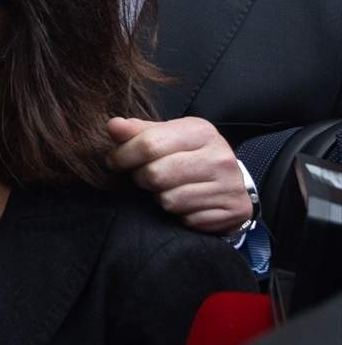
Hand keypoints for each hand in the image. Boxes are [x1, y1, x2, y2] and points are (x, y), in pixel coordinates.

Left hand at [106, 117, 251, 235]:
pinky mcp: (232, 209)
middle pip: (155, 174)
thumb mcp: (167, 136)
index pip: (148, 144)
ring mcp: (229, 184)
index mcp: (201, 131)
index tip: (114, 162)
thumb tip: (113, 126)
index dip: (123, 156)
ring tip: (167, 189)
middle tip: (145, 177)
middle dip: (141, 178)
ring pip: (169, 199)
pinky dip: (179, 215)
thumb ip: (137, 131)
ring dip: (159, 198)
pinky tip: (186, 204)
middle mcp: (219, 156)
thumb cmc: (188, 157)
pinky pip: (187, 218)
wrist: (231, 184)